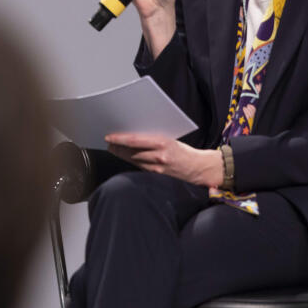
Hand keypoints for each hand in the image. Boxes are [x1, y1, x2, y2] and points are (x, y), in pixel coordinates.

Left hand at [104, 133, 222, 187]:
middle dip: (118, 147)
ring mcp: (157, 167)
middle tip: (109, 141)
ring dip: (121, 154)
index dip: (120, 139)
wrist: (198, 167)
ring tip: (113, 148)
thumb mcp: (170, 139)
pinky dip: (130, 160)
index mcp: (163, 142)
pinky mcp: (157, 174)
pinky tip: (125, 156)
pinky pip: (139, 166)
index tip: (110, 137)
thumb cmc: (183, 150)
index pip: (135, 140)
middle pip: (132, 151)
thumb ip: (153, 138)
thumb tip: (134, 133)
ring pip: (133, 159)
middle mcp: (159, 156)